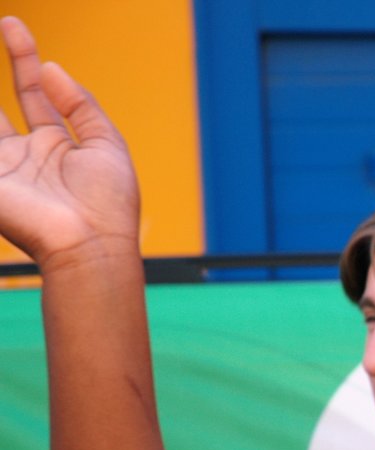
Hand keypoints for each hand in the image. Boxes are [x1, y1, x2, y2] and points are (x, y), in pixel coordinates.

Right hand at [0, 17, 137, 272]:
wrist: (93, 244)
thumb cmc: (109, 205)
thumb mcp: (107, 146)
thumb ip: (82, 106)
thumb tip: (54, 69)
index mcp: (56, 146)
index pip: (33, 92)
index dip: (23, 58)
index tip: (13, 25)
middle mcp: (24, 154)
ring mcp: (2, 166)